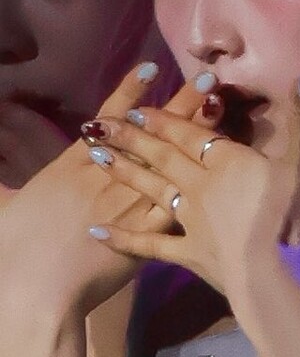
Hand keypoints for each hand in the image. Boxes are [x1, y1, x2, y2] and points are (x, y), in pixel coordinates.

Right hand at [0, 66, 204, 323]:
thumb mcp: (5, 207)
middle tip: (208, 76)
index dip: (130, 91)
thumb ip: (3, 186)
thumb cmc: (14, 249)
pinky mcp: (144, 234)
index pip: (108, 119)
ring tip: (219, 105)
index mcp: (72, 165)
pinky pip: (177, 201)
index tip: (151, 66)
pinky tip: (221, 167)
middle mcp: (106, 176)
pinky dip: (199, 183)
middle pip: (151, 133)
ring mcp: (128, 203)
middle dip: (179, 103)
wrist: (34, 290)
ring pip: (171, 160)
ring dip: (197, 133)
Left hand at [86, 79, 299, 314]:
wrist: (272, 274)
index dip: (165, 121)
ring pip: (153, 190)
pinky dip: (125, 239)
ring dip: (126, 173)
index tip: (136, 109)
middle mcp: (200, 185)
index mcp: (228, 162)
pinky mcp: (187, 254)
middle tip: (102, 125)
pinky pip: (151, 245)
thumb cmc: (291, 215)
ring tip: (97, 157)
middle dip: (134, 138)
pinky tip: (99, 232)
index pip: (191, 135)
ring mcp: (190, 221)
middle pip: (164, 157)